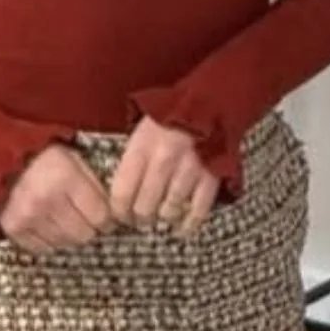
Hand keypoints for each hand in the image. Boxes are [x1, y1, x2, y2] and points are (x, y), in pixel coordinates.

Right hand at [0, 141, 116, 253]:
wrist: (5, 160)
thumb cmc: (48, 160)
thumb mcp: (77, 161)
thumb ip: (96, 186)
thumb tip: (114, 217)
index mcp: (65, 177)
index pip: (100, 216)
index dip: (106, 221)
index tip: (104, 219)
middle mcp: (45, 198)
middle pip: (83, 235)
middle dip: (88, 229)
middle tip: (83, 219)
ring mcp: (27, 215)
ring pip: (64, 243)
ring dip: (69, 235)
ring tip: (64, 220)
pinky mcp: (13, 227)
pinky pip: (42, 248)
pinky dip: (49, 240)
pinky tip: (48, 225)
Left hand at [107, 114, 219, 235]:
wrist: (210, 102)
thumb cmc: (171, 115)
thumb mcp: (141, 127)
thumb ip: (131, 157)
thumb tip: (118, 188)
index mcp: (142, 148)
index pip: (121, 194)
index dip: (118, 211)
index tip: (120, 215)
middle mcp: (163, 162)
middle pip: (144, 208)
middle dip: (139, 217)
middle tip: (140, 218)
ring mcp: (188, 172)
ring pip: (168, 212)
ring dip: (162, 218)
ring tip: (159, 216)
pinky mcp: (210, 179)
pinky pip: (197, 211)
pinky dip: (188, 223)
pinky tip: (181, 228)